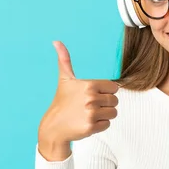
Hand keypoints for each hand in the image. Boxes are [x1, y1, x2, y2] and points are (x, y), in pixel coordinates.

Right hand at [38, 41, 118, 157]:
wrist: (53, 126)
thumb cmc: (62, 102)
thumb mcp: (65, 80)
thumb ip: (64, 60)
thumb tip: (56, 41)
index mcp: (89, 85)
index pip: (114, 88)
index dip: (105, 92)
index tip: (93, 95)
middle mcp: (91, 98)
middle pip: (115, 101)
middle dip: (105, 104)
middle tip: (90, 106)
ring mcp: (91, 113)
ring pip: (113, 113)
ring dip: (104, 115)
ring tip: (89, 114)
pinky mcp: (91, 127)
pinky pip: (107, 124)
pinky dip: (100, 125)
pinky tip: (87, 123)